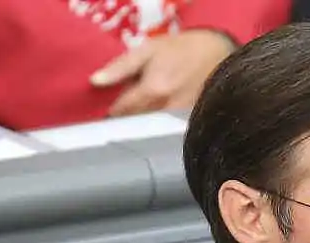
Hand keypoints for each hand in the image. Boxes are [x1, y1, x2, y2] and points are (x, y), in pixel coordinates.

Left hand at [90, 30, 233, 116]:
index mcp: (152, 90)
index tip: (106, 109)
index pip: (122, 110)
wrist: (215, 53)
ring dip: (142, 122)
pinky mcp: (189, 122)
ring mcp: (179, 118)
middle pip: (136, 121)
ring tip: (140, 113)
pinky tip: (158, 114)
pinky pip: (166, 127)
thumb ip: (121, 67)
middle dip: (126, 118)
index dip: (112, 110)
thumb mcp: (147, 50)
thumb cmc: (179, 49)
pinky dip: (158, 123)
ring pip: (152, 127)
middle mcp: (165, 108)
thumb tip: (95, 81)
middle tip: (121, 111)